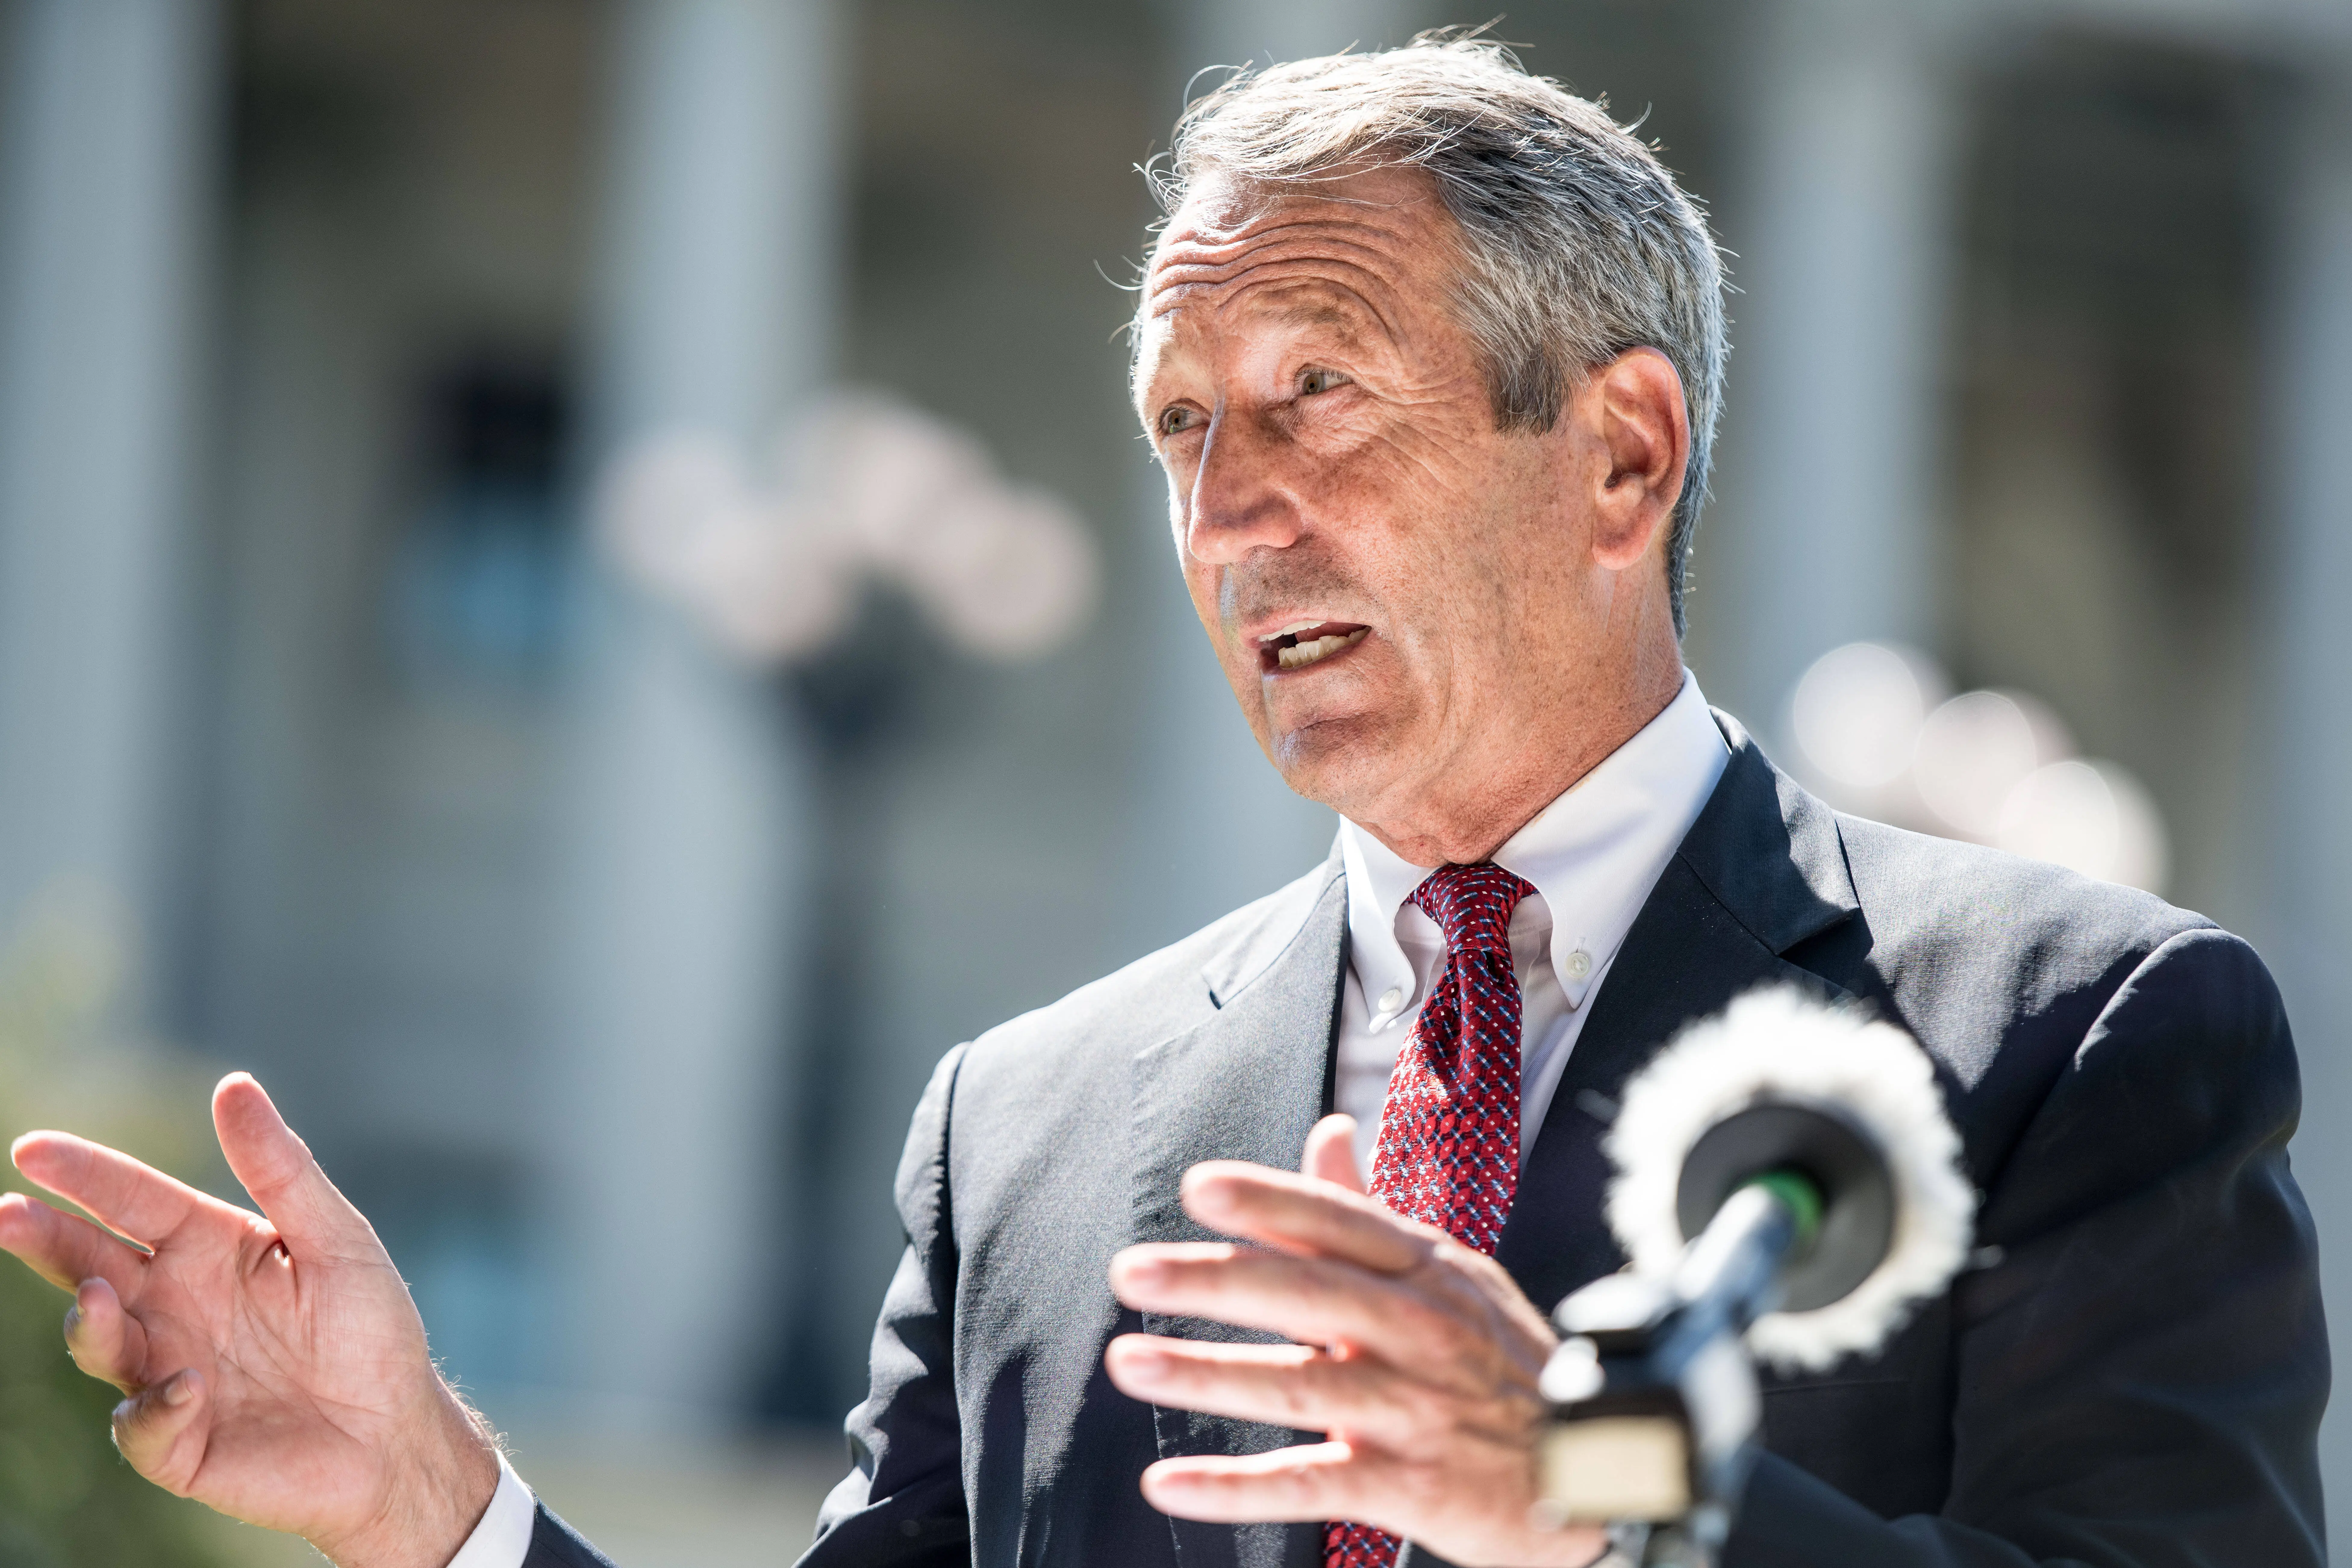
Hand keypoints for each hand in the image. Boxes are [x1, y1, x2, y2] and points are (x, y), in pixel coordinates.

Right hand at [0, 1074, 499, 1567]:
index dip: (85, 1175)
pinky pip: (145, 1424)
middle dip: (47, 1240)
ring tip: (98, 1298)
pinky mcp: (180, 1443)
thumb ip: (282, 1167)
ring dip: (92, 1322)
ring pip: (102, 1344)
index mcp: (209, 1250)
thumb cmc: (370, 1329)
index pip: (135, 1202)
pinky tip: (188, 1386)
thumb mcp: (337, 1238)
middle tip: (8, 1214)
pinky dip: (155, 1406)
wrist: (397, 1430)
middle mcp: (175, 1307)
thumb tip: (234, 1085)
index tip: (32, 1150)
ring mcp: (169, 1375)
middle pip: (92, 1266)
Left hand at [1104, 1114, 1603, 1567]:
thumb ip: (1371, 1212)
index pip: (1340, 1224)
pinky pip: (1310, 1483)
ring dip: (1206, 1374)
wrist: (1597, 1469)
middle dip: (1214, 1280)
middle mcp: (1420, 1331)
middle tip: (1132, 1272)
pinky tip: (1169, 1483)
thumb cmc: (1503, 1364)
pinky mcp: (1410, 1486)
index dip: (1272, 1201)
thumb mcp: (1451, 1275)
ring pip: (1298, 1386)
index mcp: (1428, 1271)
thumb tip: (1327, 1132)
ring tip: (1128, 1362)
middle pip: (1306, 1295)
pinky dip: (1236, 1487)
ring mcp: (1415, 1409)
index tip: (1200, 1185)